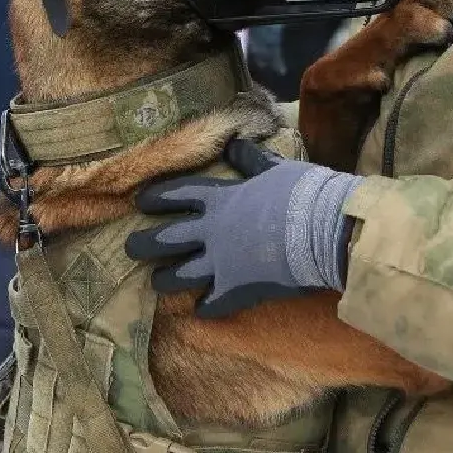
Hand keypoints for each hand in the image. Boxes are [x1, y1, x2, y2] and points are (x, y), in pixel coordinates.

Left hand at [124, 139, 363, 318]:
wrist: (323, 229)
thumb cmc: (302, 193)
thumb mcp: (274, 169)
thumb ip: (250, 160)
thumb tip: (234, 142)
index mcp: (221, 198)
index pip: (179, 194)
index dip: (157, 196)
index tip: (140, 201)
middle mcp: (212, 231)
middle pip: (167, 238)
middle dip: (144, 243)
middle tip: (129, 247)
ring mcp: (221, 262)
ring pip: (180, 274)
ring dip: (164, 279)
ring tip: (155, 282)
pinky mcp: (236, 289)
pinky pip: (212, 303)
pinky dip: (206, 307)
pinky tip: (201, 310)